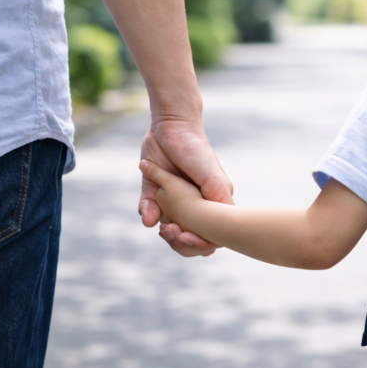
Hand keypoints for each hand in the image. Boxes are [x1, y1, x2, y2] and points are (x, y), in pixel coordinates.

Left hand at [138, 118, 232, 256]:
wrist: (172, 125)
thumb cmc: (197, 150)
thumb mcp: (213, 176)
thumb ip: (219, 199)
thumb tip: (218, 233)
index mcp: (211, 202)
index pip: (210, 234)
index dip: (201, 242)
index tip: (190, 237)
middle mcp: (192, 203)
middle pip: (187, 235)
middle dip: (179, 241)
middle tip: (173, 232)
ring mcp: (171, 198)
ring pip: (166, 226)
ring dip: (163, 230)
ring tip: (163, 226)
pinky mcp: (152, 190)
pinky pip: (147, 210)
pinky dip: (147, 213)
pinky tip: (149, 213)